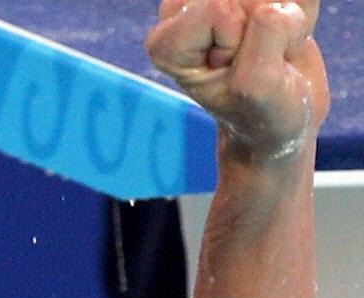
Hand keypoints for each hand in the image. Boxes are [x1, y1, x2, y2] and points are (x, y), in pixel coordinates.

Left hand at [147, 0, 329, 160]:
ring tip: (271, 50)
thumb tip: (276, 4)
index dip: (238, 41)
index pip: (218, 8)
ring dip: (287, 19)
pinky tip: (284, 35)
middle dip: (266, 27)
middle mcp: (184, 12)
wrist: (282, 115)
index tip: (233, 71)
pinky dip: (303, 9)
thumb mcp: (259, 86)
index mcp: (166, 42)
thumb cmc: (262, 110)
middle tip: (256, 61)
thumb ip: (265, 38)